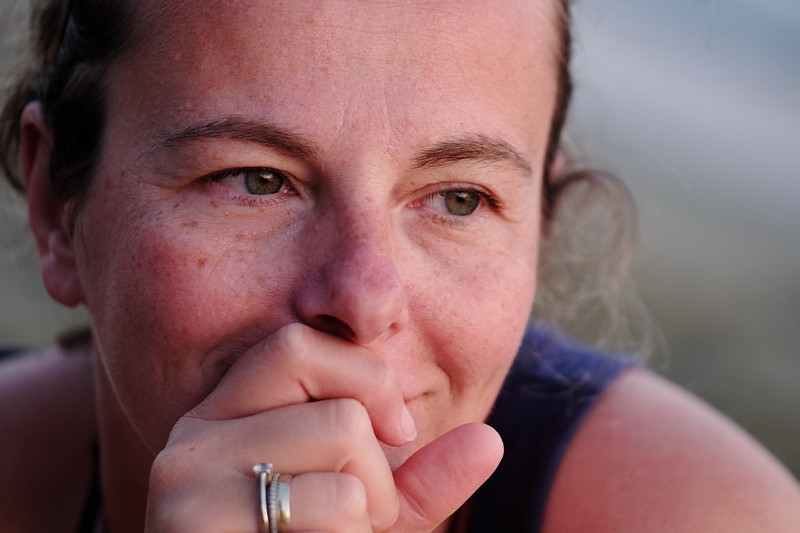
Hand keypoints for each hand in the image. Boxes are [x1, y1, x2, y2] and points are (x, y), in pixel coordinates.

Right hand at [144, 323, 502, 531]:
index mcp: (225, 416)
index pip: (296, 345)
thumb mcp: (366, 517)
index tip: (398, 433)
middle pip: (340, 408)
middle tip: (349, 521)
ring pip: (344, 443)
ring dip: (366, 511)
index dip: (366, 379)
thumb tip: (491, 441)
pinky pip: (333, 500)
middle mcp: (193, 437)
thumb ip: (421, 479)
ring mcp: (187, 481)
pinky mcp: (194, 520)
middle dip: (375, 475)